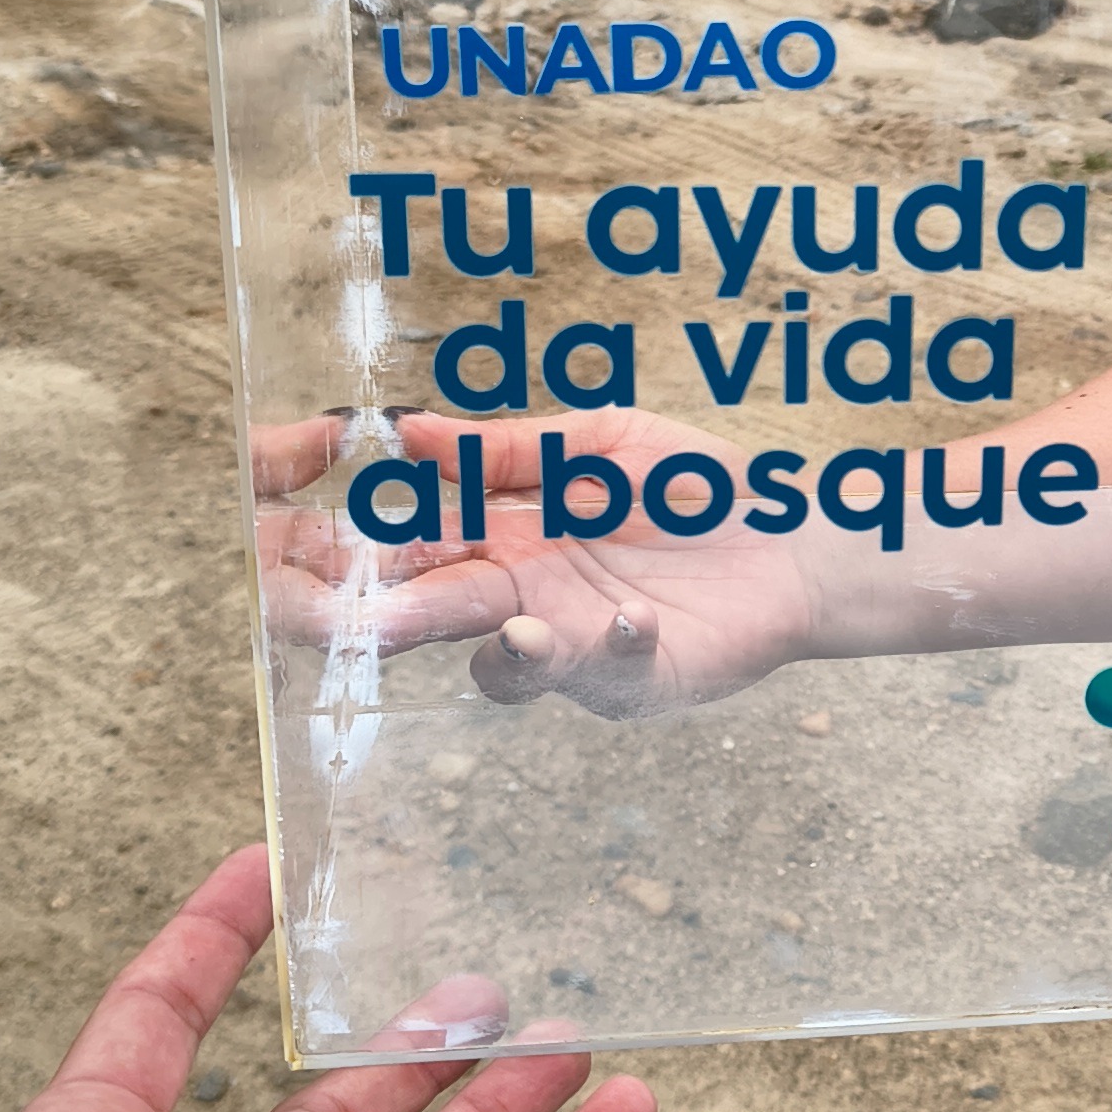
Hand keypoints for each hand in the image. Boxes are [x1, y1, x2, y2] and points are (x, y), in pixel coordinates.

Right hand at [252, 410, 824, 715]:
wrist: (795, 535)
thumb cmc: (694, 490)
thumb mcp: (597, 443)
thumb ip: (505, 447)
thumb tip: (405, 430)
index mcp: (499, 540)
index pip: (410, 550)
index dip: (362, 553)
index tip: (316, 542)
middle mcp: (520, 600)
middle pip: (436, 617)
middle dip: (394, 621)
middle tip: (362, 619)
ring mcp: (572, 649)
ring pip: (506, 666)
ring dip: (500, 648)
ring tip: (515, 620)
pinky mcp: (633, 682)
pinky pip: (607, 676)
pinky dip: (612, 650)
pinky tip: (630, 616)